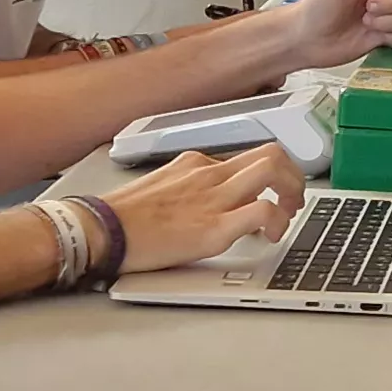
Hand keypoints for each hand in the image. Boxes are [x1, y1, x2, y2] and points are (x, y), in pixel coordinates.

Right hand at [104, 143, 304, 271]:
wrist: (99, 230)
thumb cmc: (121, 217)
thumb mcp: (160, 188)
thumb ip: (188, 188)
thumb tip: (205, 203)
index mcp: (195, 164)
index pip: (247, 157)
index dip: (269, 176)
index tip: (272, 194)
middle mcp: (209, 174)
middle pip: (271, 153)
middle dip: (293, 175)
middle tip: (291, 200)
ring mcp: (213, 198)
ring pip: (274, 170)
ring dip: (292, 192)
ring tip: (287, 216)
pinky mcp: (214, 228)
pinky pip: (263, 211)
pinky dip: (277, 222)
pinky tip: (270, 238)